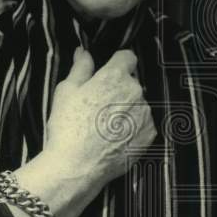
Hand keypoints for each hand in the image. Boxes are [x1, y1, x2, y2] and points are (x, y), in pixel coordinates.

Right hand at [45, 47, 156, 186]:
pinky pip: (143, 124)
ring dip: (128, 109)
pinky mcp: (150, 135)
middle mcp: (136, 91)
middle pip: (132, 83)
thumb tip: (84, 51)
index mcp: (115, 76)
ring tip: (107, 126)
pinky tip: (116, 138)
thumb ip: (80, 68)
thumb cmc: (67, 126)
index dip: (117, 64)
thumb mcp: (66, 91)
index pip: (127, 57)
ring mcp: (145, 114)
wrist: (77, 165)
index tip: (108, 75)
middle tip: (100, 106)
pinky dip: (134, 128)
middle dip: (120, 89)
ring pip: (138, 104)